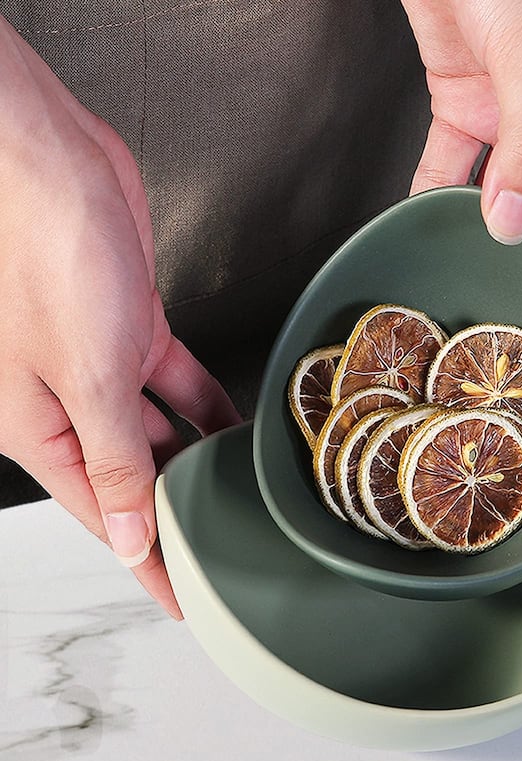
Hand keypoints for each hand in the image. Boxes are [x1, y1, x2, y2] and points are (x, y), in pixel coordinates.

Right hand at [0, 19, 240, 617]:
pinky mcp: (137, 327)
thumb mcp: (82, 378)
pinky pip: (179, 382)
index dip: (145, 561)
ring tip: (242, 492)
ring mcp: (107, 364)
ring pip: (160, 431)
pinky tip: (238, 427)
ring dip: (198, 458)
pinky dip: (207, 404)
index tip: (183, 597)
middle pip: (134, 478)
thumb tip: (129, 534)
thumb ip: (109, 460)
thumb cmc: (39, 255)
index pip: (104, 518)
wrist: (45, 161)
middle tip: (226, 545)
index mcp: (45, 430)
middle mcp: (74, 404)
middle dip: (178, 512)